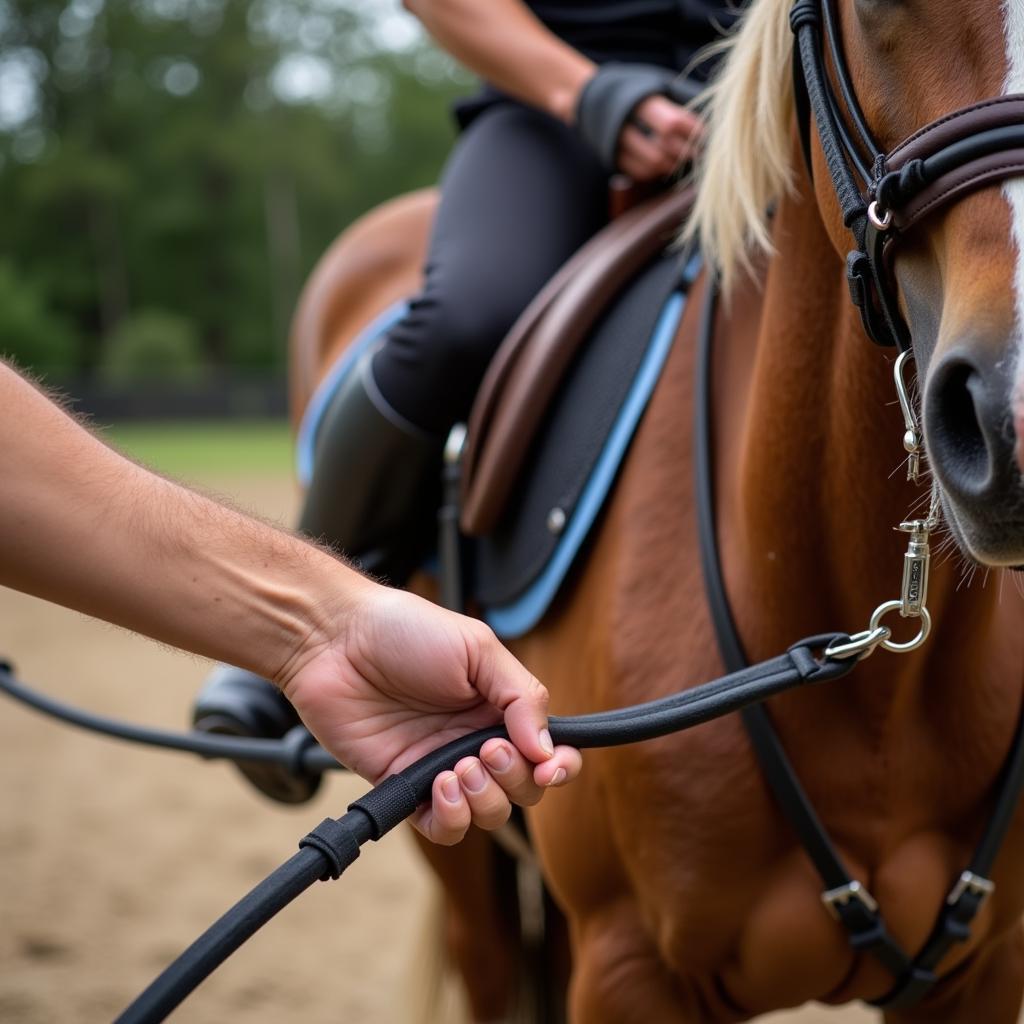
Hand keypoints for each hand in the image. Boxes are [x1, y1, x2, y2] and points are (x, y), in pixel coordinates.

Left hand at [280, 584, 581, 844]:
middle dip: (515, 779)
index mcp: (500, 706)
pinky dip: (452, 818)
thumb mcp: (478, 648)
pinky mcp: (403, 787)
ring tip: (459, 767)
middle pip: (522, 790)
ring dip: (484, 800)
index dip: (560, 766)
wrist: (336, 640)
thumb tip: (548, 749)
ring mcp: (440, 766)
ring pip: (487, 814)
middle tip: (486, 750)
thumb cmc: (406, 630)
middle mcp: (475, 739)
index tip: (550, 767)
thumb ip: (522, 696)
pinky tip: (438, 786)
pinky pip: (442, 827)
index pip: (549, 750)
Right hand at [617, 95, 702, 181]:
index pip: (671, 124)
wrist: (603, 98)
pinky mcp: (614, 160)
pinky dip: (658, 170)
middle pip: (660, 152)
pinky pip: (641, 173)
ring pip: (651, 166)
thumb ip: (678, 109)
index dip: (691, 132)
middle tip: (697, 151)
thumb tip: (706, 131)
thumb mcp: (658, 92)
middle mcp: (622, 127)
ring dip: (672, 164)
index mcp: (637, 103)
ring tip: (683, 155)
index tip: (704, 134)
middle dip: (682, 153)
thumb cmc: (643, 95)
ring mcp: (615, 147)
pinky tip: (666, 160)